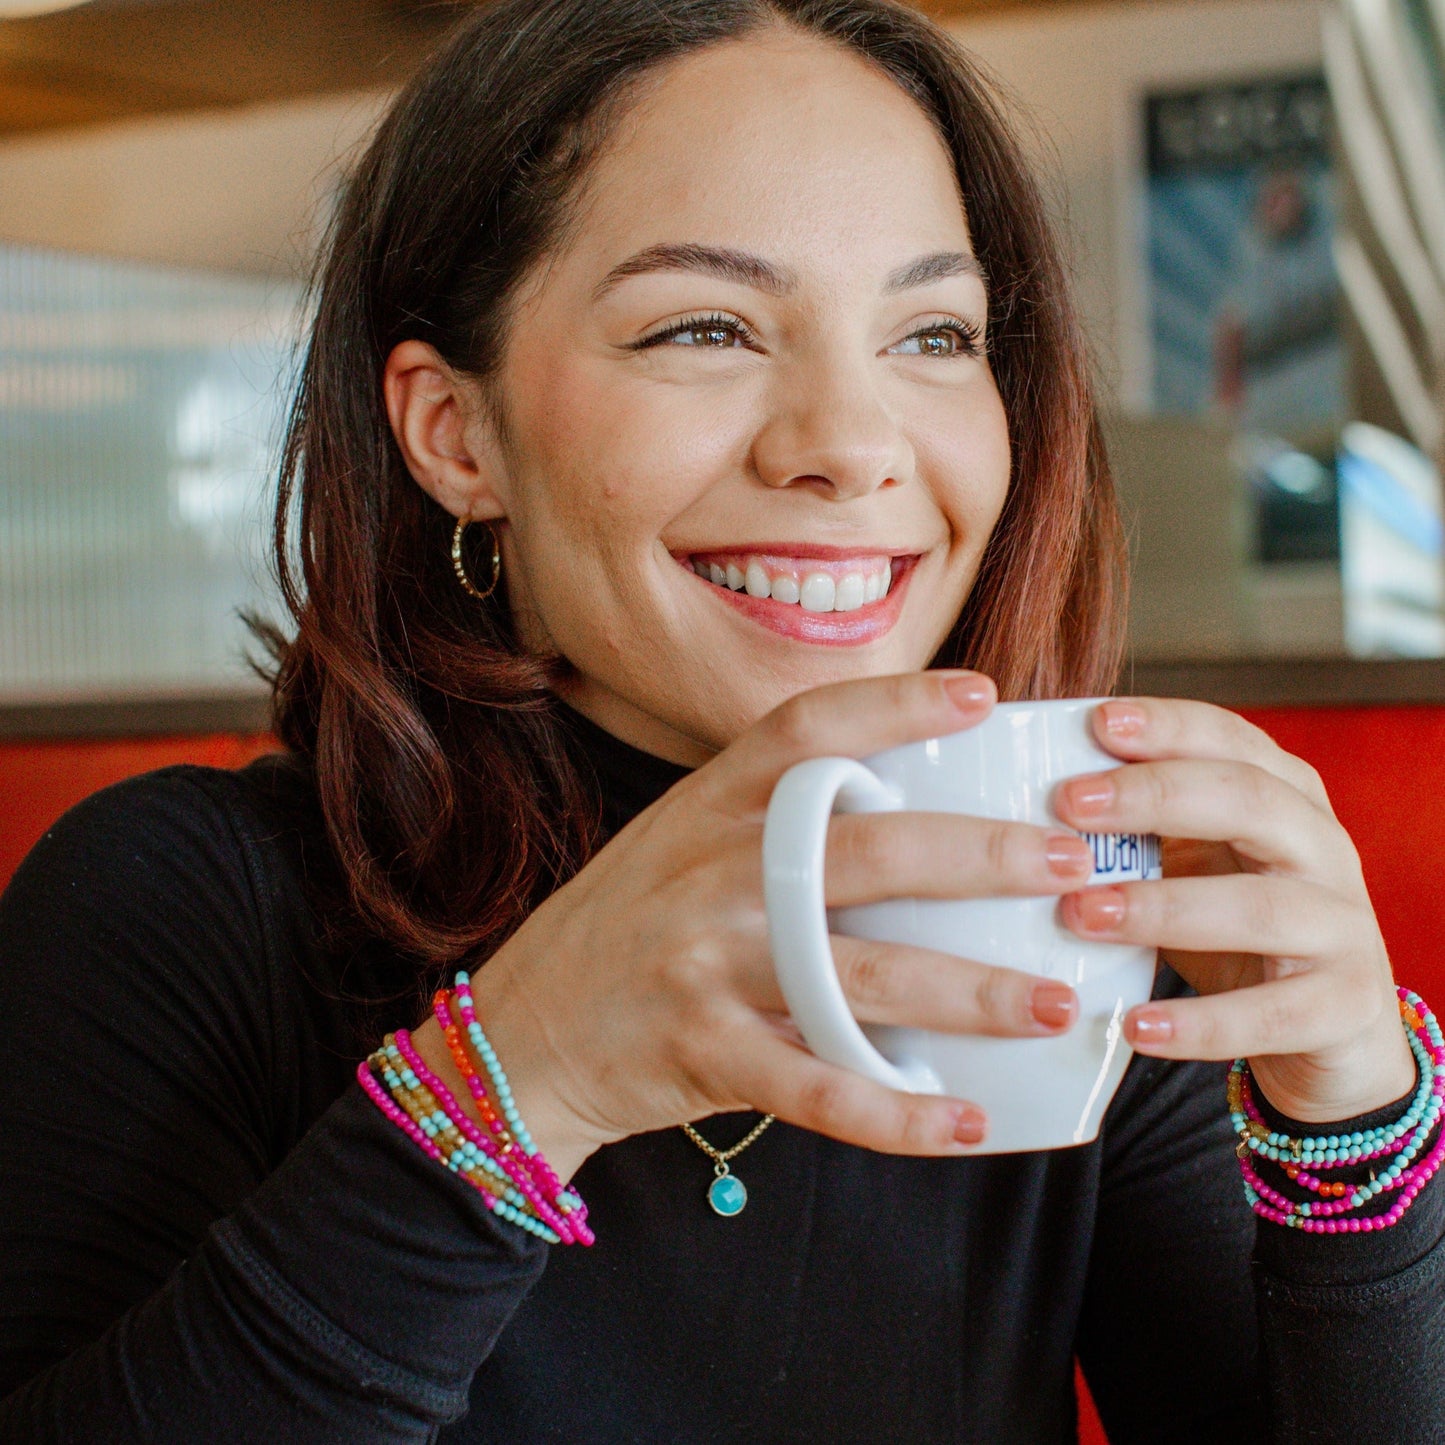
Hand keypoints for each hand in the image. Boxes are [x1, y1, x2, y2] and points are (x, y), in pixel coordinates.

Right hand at [414, 670, 1098, 1180]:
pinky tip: (966, 1123)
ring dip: (967, 993)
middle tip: (1070, 863)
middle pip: (865, 852)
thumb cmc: (627, 926)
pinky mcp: (699, 1051)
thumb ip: (769, 818)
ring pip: (857, 976)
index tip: (983, 697)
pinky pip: (814, 1088)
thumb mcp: (679, 842)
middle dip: (980, 857)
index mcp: (708, 805)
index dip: (898, 705)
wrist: (522, 1030)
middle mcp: (710, 872)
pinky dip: (894, 1113)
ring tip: (1051, 1001)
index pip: (808, 730)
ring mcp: (703, 963)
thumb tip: (911, 807)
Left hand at [1054, 698, 1415, 1123]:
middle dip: (1156, 796)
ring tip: (1080, 915)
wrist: (1329, 1035)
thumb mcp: (1188, 864)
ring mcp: (1343, 929)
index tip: (1096, 722)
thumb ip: (1134, 829)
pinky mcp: (1344, 1008)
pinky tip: (1134, 1027)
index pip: (1230, 740)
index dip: (1168, 727)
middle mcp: (1322, 849)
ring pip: (1262, 906)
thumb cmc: (1231, 931)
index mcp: (1284, 796)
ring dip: (1164, 908)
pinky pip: (1274, 1014)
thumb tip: (1015, 796)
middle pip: (1251, 801)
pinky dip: (1201, 1024)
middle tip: (1069, 804)